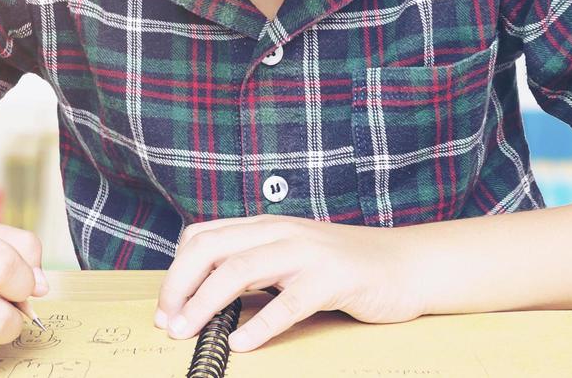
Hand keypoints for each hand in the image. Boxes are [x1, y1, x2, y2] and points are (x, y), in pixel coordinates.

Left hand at [154, 214, 426, 351]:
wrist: (406, 265)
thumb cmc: (344, 267)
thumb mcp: (290, 257)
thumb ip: (254, 267)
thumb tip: (205, 297)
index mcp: (266, 227)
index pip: (203, 236)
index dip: (176, 271)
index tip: (165, 307)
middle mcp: (281, 232)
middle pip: (211, 249)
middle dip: (180, 285)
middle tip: (168, 322)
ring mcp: (306, 253)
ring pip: (240, 269)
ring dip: (206, 303)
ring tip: (188, 331)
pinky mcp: (332, 278)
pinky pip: (288, 303)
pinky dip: (260, 326)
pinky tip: (242, 345)